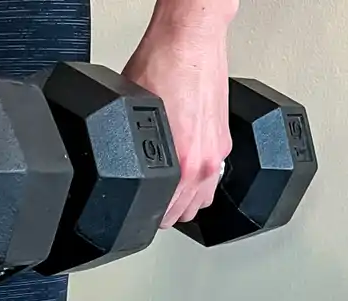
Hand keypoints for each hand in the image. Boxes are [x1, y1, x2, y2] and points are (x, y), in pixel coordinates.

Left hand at [123, 23, 231, 227]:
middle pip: (188, 212)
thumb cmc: (163, 63)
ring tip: (173, 188)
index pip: (166, 216)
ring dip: (189, 196)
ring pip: (206, 196)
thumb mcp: (130, 113)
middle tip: (155, 201)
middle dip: (170, 209)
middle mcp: (204, 162)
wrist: (190, 38)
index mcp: (182, 164)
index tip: (143, 211)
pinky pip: (215, 172)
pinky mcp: (226, 136)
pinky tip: (189, 163)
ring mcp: (219, 150)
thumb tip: (122, 164)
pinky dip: (202, 174)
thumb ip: (132, 149)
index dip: (149, 215)